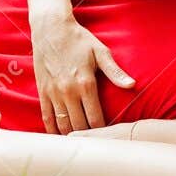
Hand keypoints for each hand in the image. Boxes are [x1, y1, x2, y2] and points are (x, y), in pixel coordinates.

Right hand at [29, 13, 133, 132]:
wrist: (50, 29)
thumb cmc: (78, 39)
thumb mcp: (100, 52)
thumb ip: (115, 72)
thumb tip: (132, 85)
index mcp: (86, 84)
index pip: (96, 118)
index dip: (103, 132)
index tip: (109, 137)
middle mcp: (69, 92)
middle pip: (79, 125)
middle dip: (88, 137)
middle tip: (96, 146)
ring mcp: (54, 93)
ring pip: (62, 124)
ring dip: (70, 136)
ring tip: (79, 144)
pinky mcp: (43, 91)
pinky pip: (46, 116)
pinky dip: (52, 129)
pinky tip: (58, 136)